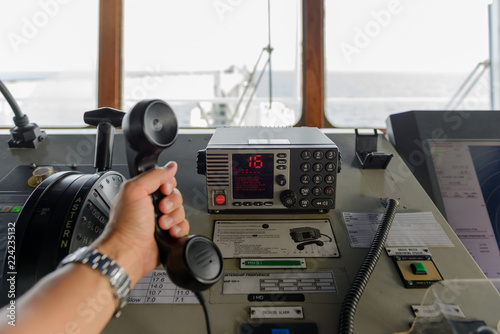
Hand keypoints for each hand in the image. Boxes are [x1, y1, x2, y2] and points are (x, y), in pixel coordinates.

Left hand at [92, 161, 189, 285]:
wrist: (129, 252)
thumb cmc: (126, 225)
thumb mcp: (135, 190)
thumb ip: (154, 175)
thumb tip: (170, 166)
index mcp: (143, 193)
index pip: (166, 181)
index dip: (168, 185)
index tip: (163, 191)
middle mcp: (152, 206)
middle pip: (176, 196)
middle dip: (172, 202)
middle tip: (161, 209)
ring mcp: (161, 220)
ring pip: (181, 211)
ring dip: (174, 218)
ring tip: (162, 224)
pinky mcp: (168, 234)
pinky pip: (184, 226)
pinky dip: (179, 229)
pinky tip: (169, 232)